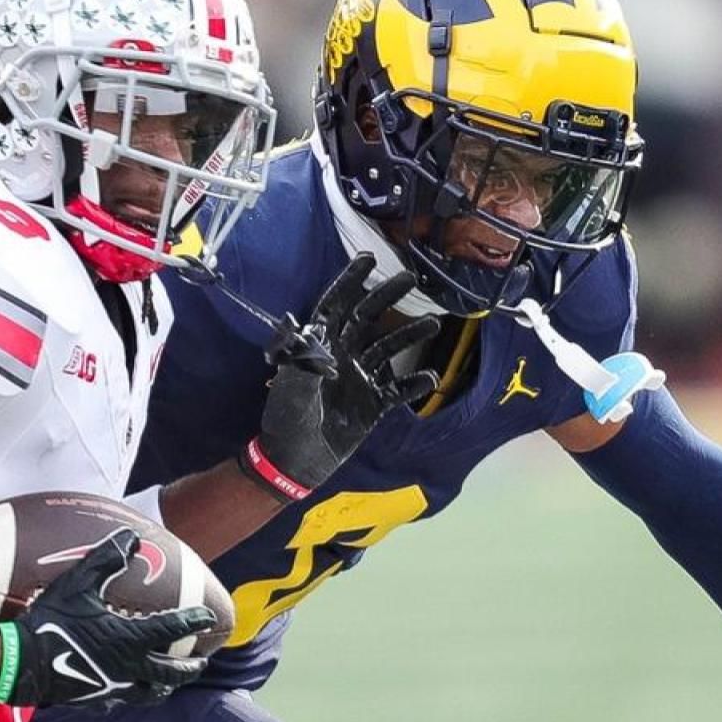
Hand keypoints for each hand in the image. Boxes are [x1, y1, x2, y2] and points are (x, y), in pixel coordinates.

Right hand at [0, 530, 212, 708]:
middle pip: (171, 673)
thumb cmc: (51, 622)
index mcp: (129, 639)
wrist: (22, 665)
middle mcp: (129, 668)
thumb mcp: (78, 584)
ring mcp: (114, 688)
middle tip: (200, 661)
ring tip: (168, 682)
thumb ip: (105, 560)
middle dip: (189, 668)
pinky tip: (125, 689)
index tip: (207, 617)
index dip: (193, 621)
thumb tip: (130, 538)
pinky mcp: (96, 700)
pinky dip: (131, 694)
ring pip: (150, 693)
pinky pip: (121, 700)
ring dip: (164, 686)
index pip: (172, 629)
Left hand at [245, 254, 440, 498]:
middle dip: (387, 297)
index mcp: (319, 347)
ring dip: (410, 335)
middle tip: (410, 279)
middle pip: (367, 319)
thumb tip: (307, 326)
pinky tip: (429, 378)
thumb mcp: (292, 387)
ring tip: (433, 324)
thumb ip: (304, 358)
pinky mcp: (373, 404)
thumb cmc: (287, 420)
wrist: (296, 461)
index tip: (367, 259)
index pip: (335, 306)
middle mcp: (342, 356)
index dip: (349, 282)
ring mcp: (360, 379)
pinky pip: (398, 390)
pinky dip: (414, 384)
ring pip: (389, 350)